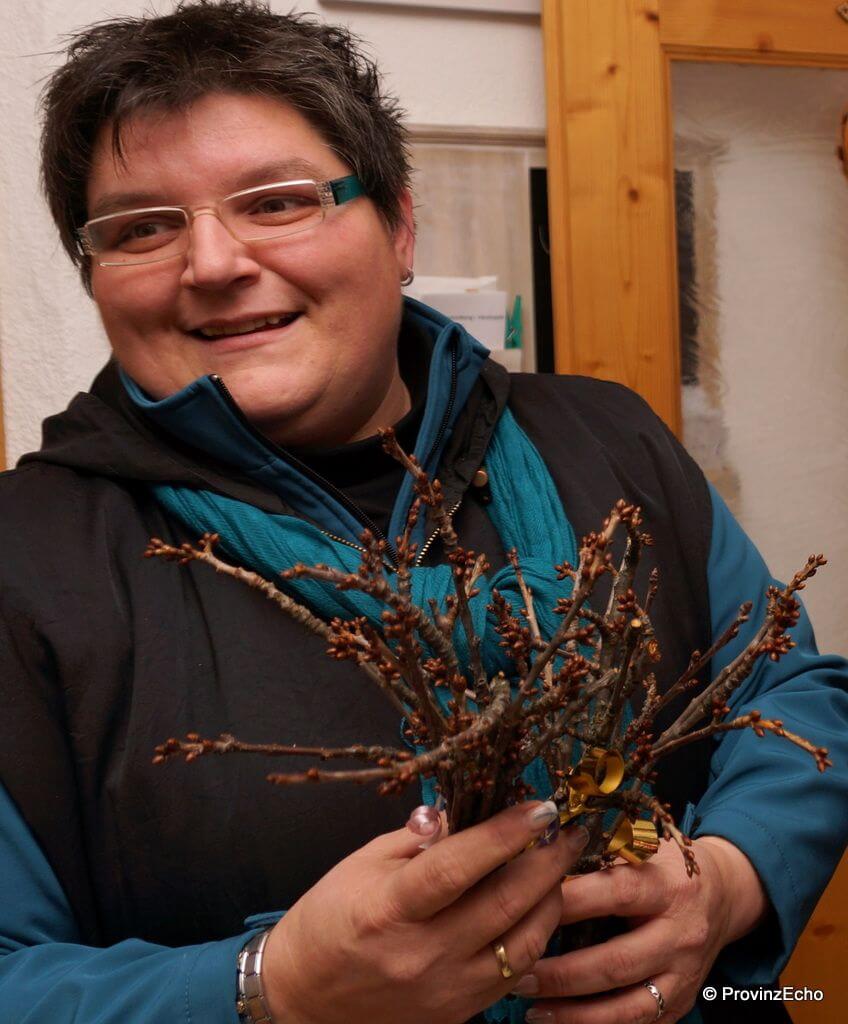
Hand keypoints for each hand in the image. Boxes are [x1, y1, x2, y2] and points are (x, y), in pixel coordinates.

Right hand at [261, 802, 589, 1023]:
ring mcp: (444, 991)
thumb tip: (471, 809)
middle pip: (502, 904)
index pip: (457, 866)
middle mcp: (421, 955)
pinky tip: (539, 907)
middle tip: (570, 829)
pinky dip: (534, 936)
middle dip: (547, 861)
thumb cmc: (331, 916)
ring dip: (551, 899)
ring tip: (559, 865)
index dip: (504, 833)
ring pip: (521, 944)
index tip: (541, 805)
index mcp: (389, 909)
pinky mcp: (459, 1014)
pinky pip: (513, 974)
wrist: (306, 997)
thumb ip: (421, 838)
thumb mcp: (366, 861)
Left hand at [512, 836, 766, 1022]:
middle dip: (563, 975)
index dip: (571, 903)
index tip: (527, 907)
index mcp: (667, 886)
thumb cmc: (666, 864)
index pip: (615, 894)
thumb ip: (601, 851)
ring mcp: (684, 975)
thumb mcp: (643, 845)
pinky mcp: (682, 1003)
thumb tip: (540, 855)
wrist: (723, 894)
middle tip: (518, 974)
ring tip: (531, 1008)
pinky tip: (561, 1022)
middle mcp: (681, 935)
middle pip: (617, 962)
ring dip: (575, 1013)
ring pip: (628, 1006)